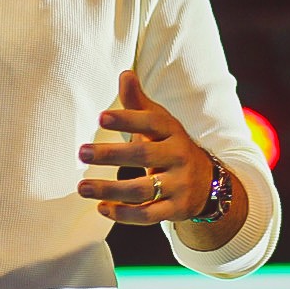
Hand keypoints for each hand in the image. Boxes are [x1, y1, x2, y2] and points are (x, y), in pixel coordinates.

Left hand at [77, 70, 213, 224]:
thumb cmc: (172, 146)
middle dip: (111, 154)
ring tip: (82, 186)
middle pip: (144, 155)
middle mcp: (178, 157)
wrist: (207, 183)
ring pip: (142, 190)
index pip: (151, 122)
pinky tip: (102, 208)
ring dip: (110, 189)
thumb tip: (125, 73)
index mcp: (173, 132)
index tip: (101, 118)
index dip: (127, 120)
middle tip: (82, 152)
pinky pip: (148, 215)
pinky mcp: (174, 209)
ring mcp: (178, 185)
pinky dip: (124, 214)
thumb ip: (139, 103)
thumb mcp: (161, 124)